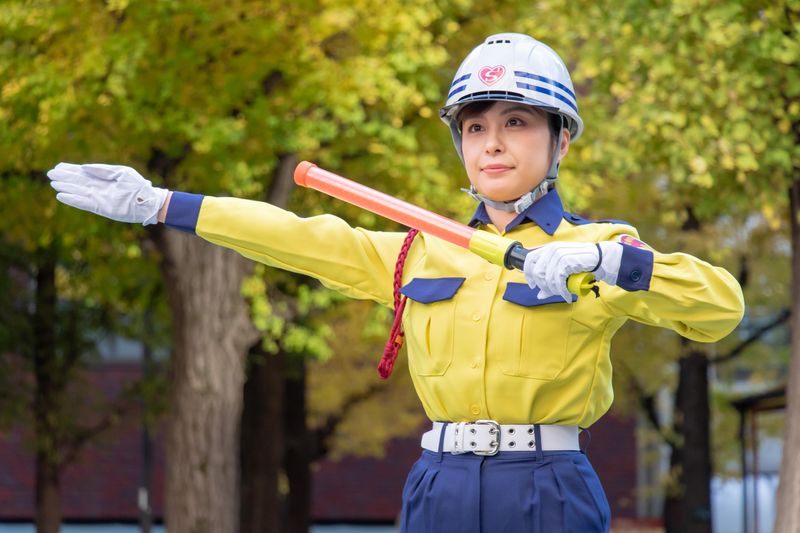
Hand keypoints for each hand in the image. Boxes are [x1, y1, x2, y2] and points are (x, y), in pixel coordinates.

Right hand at [47, 162, 168, 224]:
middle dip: (65, 177)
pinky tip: (61, 195)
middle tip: (50, 173)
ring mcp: (99, 198)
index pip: (84, 173)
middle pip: (78, 182)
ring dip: (66, 187)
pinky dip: (72, 199)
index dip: (71, 169)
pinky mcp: (101, 208)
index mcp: (104, 178)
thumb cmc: (138, 185)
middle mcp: (100, 188)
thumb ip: (103, 170)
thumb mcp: (122, 173)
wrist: (148, 201)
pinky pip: (83, 203)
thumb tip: (84, 167)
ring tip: (54, 183)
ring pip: (78, 192)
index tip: (59, 166)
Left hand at [523, 241, 621, 300]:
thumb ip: (549, 281)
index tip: (532, 285)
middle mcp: (551, 249)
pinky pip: (558, 281)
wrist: (600, 259)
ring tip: (562, 293)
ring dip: (554, 290)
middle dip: (543, 286)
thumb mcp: (562, 271)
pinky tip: (567, 296)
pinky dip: (562, 292)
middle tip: (552, 292)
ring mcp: (558, 254)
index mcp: (548, 248)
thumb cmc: (580, 264)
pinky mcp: (566, 261)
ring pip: (547, 278)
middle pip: (537, 272)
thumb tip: (539, 295)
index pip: (529, 260)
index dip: (528, 274)